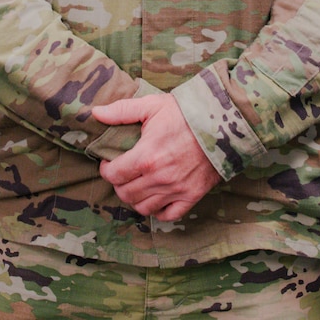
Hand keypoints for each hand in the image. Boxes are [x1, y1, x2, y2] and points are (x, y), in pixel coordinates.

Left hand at [95, 94, 220, 221]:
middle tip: (123, 173)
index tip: (110, 162)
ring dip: (136, 198)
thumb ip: (121, 111)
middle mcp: (159, 178)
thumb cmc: (186, 113)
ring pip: (143, 207)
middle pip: (125, 194)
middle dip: (119, 184)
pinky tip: (157, 197)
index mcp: (146, 156)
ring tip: (138, 184)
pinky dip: (158, 210)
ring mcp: (176, 190)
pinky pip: (168, 215)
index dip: (107, 169)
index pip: (114, 175)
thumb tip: (96, 112)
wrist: (223, 123)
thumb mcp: (152, 105)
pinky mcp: (191, 196)